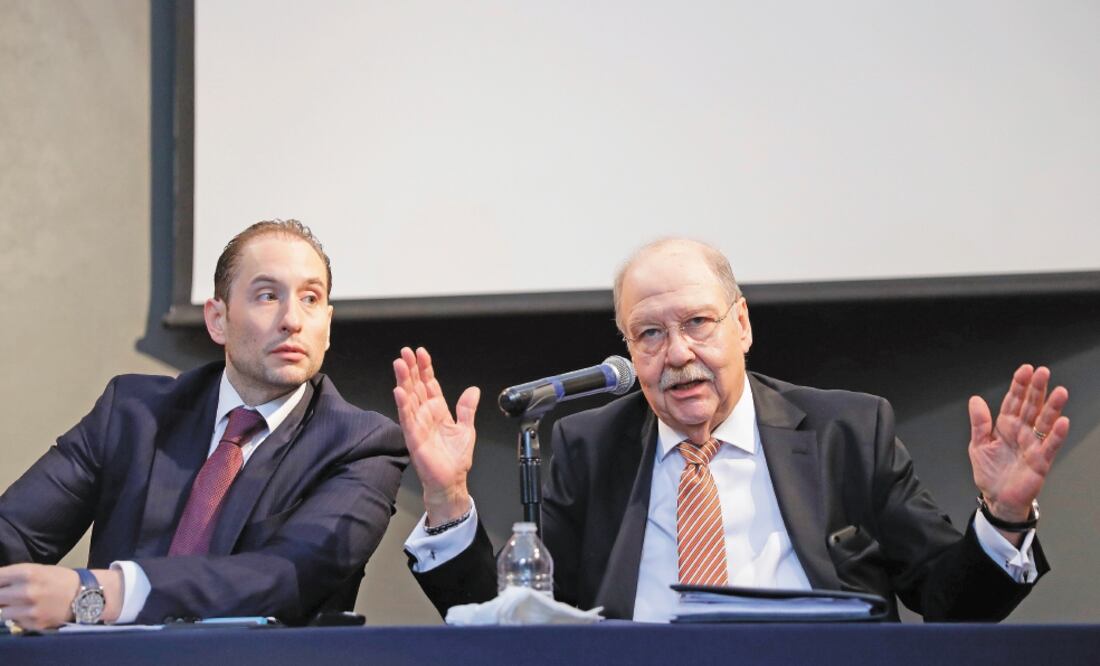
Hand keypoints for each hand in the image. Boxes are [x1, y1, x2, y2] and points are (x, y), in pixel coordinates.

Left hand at [0, 564, 120, 629]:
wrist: (85, 595)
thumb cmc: (60, 579)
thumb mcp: (39, 570)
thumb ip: (16, 576)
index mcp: (28, 573)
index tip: (2, 584)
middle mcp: (26, 591)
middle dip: (2, 595)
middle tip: (9, 595)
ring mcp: (29, 609)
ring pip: (1, 612)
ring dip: (7, 608)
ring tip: (18, 604)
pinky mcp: (33, 623)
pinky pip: (15, 621)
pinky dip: (18, 617)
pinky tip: (30, 611)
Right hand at [393, 346, 480, 525]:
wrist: (451, 481)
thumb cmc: (455, 460)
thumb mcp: (466, 429)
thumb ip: (466, 409)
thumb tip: (473, 390)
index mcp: (438, 411)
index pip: (429, 384)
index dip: (425, 368)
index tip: (421, 353)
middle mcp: (425, 415)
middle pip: (416, 387)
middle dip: (411, 369)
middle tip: (405, 352)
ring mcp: (418, 425)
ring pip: (408, 398)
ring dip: (403, 381)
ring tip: (400, 364)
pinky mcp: (414, 438)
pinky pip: (407, 419)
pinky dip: (403, 405)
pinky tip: (399, 391)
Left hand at [969, 364, 1069, 526]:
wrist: (996, 498)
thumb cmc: (990, 472)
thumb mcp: (978, 445)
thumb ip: (979, 423)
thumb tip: (975, 400)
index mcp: (1006, 426)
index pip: (1013, 401)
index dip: (1019, 386)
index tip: (1025, 370)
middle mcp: (1022, 432)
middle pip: (1031, 407)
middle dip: (1037, 390)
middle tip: (1043, 372)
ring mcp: (1033, 445)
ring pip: (1045, 422)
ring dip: (1052, 408)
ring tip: (1060, 392)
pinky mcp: (1040, 461)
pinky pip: (1050, 446)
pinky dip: (1057, 434)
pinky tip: (1063, 422)